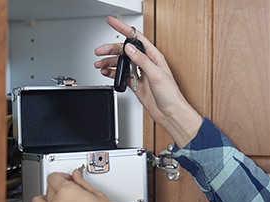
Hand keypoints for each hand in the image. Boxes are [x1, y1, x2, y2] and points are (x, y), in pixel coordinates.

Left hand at [32, 170, 135, 201]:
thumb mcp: (97, 195)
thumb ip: (82, 183)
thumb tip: (76, 177)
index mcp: (66, 192)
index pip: (52, 177)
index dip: (60, 176)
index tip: (66, 178)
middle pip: (48, 189)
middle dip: (57, 187)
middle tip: (68, 189)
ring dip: (48, 200)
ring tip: (61, 200)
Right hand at [95, 17, 201, 147]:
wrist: (169, 112)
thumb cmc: (170, 94)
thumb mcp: (156, 74)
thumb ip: (142, 60)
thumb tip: (130, 48)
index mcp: (153, 56)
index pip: (136, 38)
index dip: (123, 29)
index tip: (112, 22)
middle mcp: (145, 63)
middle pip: (124, 51)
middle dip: (111, 49)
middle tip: (100, 51)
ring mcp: (139, 73)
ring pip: (121, 63)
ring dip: (109, 62)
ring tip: (99, 63)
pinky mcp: (134, 83)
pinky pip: (121, 75)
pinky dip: (112, 73)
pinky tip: (106, 72)